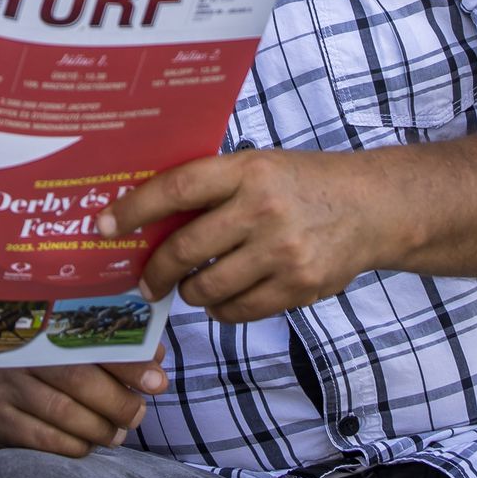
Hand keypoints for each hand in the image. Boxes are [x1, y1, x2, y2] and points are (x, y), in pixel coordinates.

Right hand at [0, 351, 166, 458]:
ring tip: (116, 434)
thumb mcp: (83, 358)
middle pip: (77, 377)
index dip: (128, 360)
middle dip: (118, 401)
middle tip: (137, 415)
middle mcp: (24, 353)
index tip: (157, 380)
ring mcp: (7, 385)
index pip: (93, 339)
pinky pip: (46, 439)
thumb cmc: (53, 378)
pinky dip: (76, 446)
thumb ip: (118, 353)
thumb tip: (155, 355)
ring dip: (100, 428)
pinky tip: (86, 444)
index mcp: (49, 330)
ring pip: (63, 411)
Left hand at [101, 150, 391, 322]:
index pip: (177, 188)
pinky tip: (222, 297)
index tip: (104, 226)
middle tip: (143, 281)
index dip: (135, 209)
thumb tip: (147, 217)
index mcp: (247, 170)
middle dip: (155, 271)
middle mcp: (262, 209)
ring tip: (190, 286)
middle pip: (186, 249)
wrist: (372, 207)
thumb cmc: (301, 184)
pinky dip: (221, 309)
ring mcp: (282, 252)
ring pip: (208, 288)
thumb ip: (213, 187)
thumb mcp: (257, 167)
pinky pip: (239, 311)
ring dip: (190, 292)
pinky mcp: (299, 286)